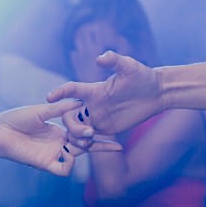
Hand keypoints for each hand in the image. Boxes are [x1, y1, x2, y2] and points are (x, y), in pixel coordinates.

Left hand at [0, 100, 120, 176]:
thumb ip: (61, 108)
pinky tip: (67, 151)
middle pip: (87, 146)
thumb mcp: (42, 110)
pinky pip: (64, 169)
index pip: (85, 133)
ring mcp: (53, 154)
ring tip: (83, 138)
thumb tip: (81, 101)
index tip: (114, 132)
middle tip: (106, 138)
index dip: (100, 134)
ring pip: (78, 157)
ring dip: (83, 148)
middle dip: (100, 144)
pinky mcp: (45, 164)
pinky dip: (69, 163)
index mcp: (60, 130)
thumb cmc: (16, 118)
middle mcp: (59, 143)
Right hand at [48, 52, 163, 137]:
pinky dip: (89, 145)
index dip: (60, 93)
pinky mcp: (106, 129)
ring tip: (89, 143)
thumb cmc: (142, 76)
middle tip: (88, 133)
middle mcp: (91, 104)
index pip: (71, 90)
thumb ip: (114, 60)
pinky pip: (91, 139)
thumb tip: (100, 58)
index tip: (49, 97)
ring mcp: (97, 118)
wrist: (156, 93)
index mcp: (93, 90)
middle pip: (69, 116)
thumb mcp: (129, 66)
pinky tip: (95, 148)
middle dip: (72, 126)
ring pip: (77, 130)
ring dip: (78, 138)